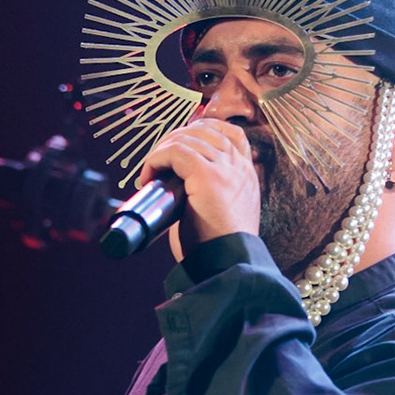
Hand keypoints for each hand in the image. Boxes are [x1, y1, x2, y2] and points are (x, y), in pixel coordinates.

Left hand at [137, 119, 261, 258]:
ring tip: (150, 172)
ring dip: (162, 150)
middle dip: (175, 138)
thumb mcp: (221, 212)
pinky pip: (175, 152)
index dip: (202, 131)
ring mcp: (226, 169)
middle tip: (157, 161)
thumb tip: (179, 185)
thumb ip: (211, 192)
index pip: (231, 133)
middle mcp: (239, 167)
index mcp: (246, 174)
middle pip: (205, 130)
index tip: (178, 146)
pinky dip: (156, 159)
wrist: (227, 265)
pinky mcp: (208, 175)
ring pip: (187, 138)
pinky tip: (148, 177)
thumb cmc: (217, 247)